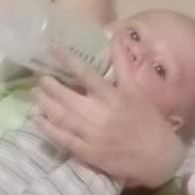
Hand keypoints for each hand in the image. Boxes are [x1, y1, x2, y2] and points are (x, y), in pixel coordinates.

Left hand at [34, 47, 185, 187]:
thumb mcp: (137, 90)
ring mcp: (94, 136)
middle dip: (50, 85)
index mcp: (114, 97)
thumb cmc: (149, 121)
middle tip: (40, 76)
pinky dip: (49, 129)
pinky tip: (38, 119)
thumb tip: (116, 36)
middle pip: (67, 97)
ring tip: (35, 93)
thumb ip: (123, 64)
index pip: (86, 74)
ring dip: (45, 104)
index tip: (52, 48)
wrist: (160, 158)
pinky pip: (65, 139)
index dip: (67, 60)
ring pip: (62, 117)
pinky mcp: (90, 153)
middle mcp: (101, 115)